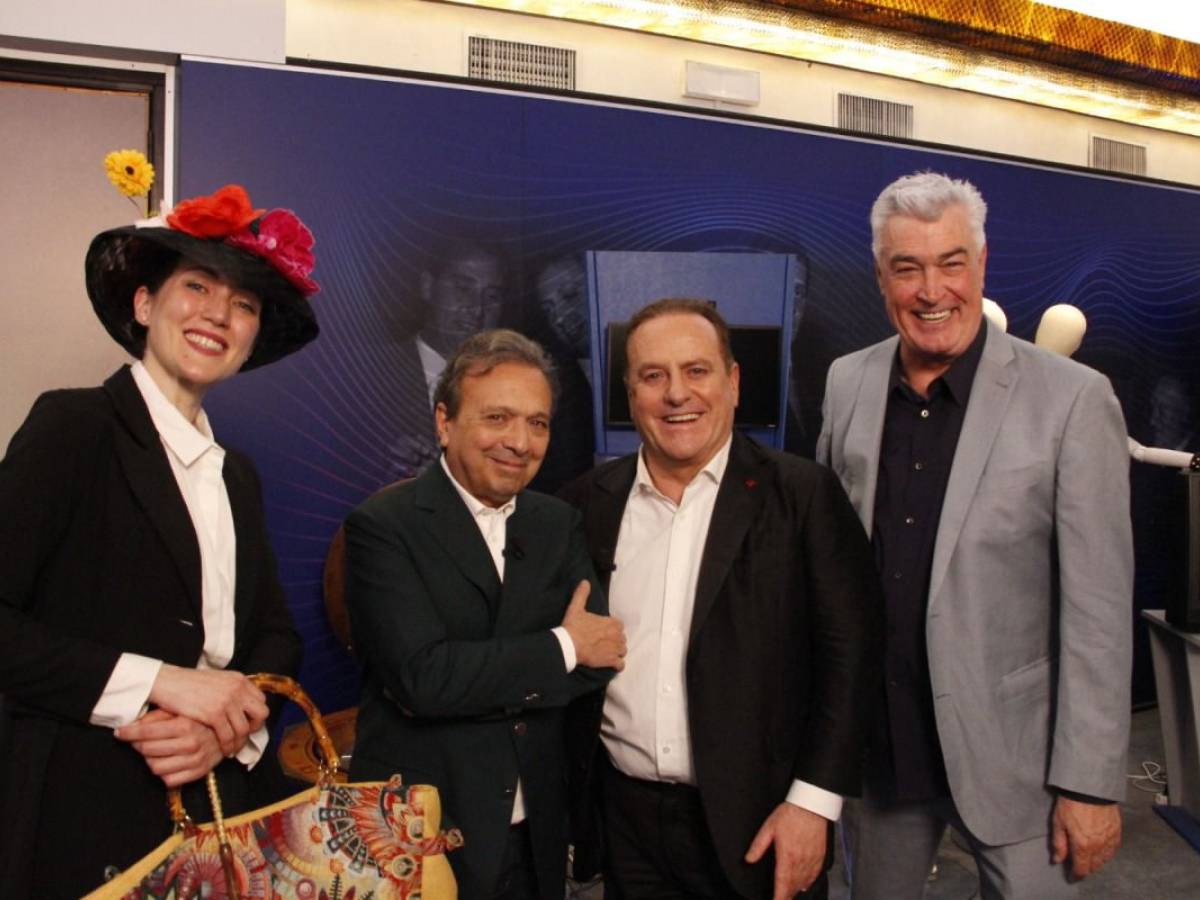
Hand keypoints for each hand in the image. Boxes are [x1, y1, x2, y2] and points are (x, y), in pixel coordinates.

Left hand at [115, 709, 224, 786]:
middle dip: (138, 745)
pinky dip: (163, 772)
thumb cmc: (201, 718)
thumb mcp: (181, 709)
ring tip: (152, 751)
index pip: (146, 733)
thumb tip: (133, 723)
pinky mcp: (198, 772)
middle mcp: (190, 743)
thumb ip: (158, 716)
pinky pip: (169, 780)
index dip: (128, 733)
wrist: (230, 730)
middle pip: (147, 750)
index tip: (120, 732)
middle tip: (137, 740)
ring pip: (155, 767)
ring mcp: (195, 760)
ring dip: (149, 759)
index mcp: (185, 725)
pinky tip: (165, 761)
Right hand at [148, 666, 267, 755]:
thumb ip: (231, 690)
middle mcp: (237, 688)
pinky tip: (223, 750)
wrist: (167, 683)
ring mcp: (226, 701)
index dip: (255, 715)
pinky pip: (228, 736)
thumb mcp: (217, 680)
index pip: (261, 700)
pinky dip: (227, 746)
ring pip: (244, 729)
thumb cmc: (188, 684)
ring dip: (240, 742)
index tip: (248, 723)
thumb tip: (242, 706)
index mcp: (239, 679)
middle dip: (254, 728)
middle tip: (243, 736)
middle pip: (261, 713)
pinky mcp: (214, 714)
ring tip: (233, 748)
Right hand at [561, 580, 625, 669]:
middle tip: (605, 642)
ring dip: (617, 652)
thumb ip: (582, 594)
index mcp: (611, 623)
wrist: (569, 645)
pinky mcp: (611, 661)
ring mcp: (615, 649)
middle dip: (615, 640)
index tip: (605, 631)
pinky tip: (612, 664)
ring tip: (609, 653)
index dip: (613, 628)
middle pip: (622, 638)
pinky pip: (620, 664)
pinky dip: (617, 665)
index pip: (619, 625)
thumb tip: (585, 582)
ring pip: (622, 651)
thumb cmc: (574, 626)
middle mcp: (617, 636)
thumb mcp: (576, 607)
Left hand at [744, 803, 827, 897]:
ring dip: (796, 889)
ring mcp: (812, 858)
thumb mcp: (768, 827)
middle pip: (793, 885)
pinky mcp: (820, 855)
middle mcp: (801, 860)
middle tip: (781, 898)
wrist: (811, 805)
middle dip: (786, 894)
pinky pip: (815, 874)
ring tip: (789, 893)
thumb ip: (758, 846)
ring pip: (804, 881)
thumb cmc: (790, 814)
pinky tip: (805, 884)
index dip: (779, 896)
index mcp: (787, 855)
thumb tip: (749, 859)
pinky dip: (809, 881)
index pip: (782, 883)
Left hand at [1051, 796, 1120, 878]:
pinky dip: (1107, 853)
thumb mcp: (1058, 822)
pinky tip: (1102, 851)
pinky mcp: (1117, 832)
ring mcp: (1110, 840)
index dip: (1076, 875)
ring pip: (1105, 860)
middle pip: (1094, 866)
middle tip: (1078, 865)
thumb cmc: (1071, 803)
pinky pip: (1114, 849)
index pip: (1081, 869)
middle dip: (1086, 868)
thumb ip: (1058, 844)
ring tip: (1089, 859)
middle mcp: (1098, 847)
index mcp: (1083, 846)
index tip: (1071, 876)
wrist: (1090, 788)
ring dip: (1097, 862)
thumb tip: (1057, 860)